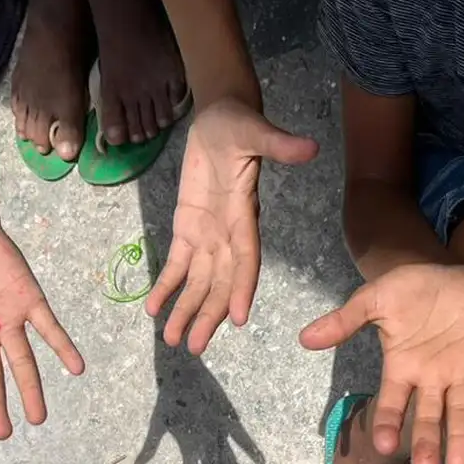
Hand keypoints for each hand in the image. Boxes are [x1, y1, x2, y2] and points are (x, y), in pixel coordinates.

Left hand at [146, 97, 317, 354]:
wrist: (222, 116)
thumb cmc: (240, 122)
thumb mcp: (256, 129)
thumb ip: (279, 143)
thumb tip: (310, 147)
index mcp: (245, 216)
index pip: (246, 258)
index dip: (242, 288)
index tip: (237, 319)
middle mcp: (228, 234)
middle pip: (220, 282)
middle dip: (208, 314)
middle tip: (193, 347)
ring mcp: (207, 233)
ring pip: (198, 281)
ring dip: (186, 310)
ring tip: (173, 340)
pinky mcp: (187, 227)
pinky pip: (176, 263)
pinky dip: (166, 286)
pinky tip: (152, 309)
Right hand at [299, 263, 463, 463]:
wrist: (449, 271)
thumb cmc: (409, 288)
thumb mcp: (373, 300)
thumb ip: (344, 321)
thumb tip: (303, 339)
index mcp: (402, 368)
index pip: (393, 403)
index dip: (389, 423)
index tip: (384, 446)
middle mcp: (432, 378)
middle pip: (429, 416)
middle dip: (427, 442)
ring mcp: (462, 370)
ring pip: (460, 410)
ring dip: (460, 438)